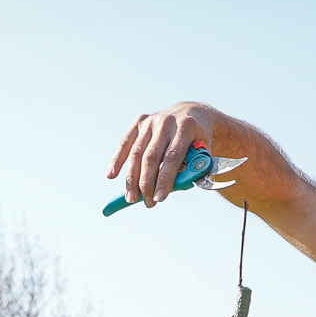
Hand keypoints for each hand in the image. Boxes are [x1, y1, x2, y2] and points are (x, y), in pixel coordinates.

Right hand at [108, 103, 226, 208]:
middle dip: (147, 183)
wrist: (192, 113)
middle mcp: (166, 122)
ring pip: (137, 153)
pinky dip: (117, 160)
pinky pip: (125, 143)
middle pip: (151, 157)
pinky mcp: (139, 121)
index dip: (164, 179)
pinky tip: (111, 175)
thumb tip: (174, 188)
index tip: (159, 198)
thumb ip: (193, 169)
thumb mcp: (205, 152)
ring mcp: (151, 121)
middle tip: (148, 203)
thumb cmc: (199, 140)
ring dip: (132, 179)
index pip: (172, 157)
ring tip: (131, 199)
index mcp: (186, 126)